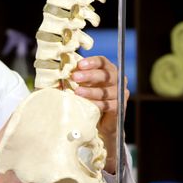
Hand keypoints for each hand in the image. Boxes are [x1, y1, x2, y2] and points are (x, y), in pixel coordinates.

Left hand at [71, 56, 128, 172]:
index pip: (103, 62)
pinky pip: (108, 105)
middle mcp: (118, 80)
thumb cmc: (91, 98)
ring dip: (91, 91)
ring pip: (106, 91)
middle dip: (90, 75)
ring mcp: (121, 94)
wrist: (101, 121)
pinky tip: (87, 104)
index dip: (92, 62)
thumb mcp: (84, 85)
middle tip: (75, 77)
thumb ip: (77, 78)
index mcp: (110, 70)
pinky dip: (97, 104)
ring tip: (77, 92)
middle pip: (106, 75)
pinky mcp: (119, 107)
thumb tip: (61, 74)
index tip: (79, 64)